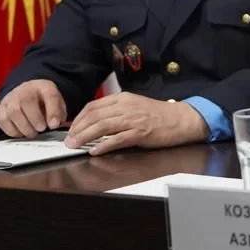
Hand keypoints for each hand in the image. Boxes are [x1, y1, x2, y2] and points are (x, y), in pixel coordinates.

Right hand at [0, 80, 66, 137]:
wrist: (26, 93)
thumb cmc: (43, 101)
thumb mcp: (57, 103)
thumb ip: (58, 113)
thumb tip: (55, 124)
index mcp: (44, 87)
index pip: (50, 96)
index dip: (53, 112)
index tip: (54, 125)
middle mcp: (25, 90)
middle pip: (27, 102)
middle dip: (35, 120)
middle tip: (41, 129)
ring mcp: (10, 99)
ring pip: (13, 113)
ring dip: (24, 127)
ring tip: (33, 133)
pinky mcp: (0, 108)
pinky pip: (3, 121)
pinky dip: (13, 131)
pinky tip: (22, 132)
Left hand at [64, 93, 208, 155]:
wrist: (182, 119)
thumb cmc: (159, 114)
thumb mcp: (136, 105)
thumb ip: (117, 110)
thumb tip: (95, 122)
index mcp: (124, 98)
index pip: (93, 106)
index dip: (79, 118)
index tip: (71, 129)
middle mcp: (127, 106)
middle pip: (95, 116)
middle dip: (77, 129)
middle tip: (68, 140)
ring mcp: (134, 119)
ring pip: (103, 126)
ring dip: (85, 137)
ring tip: (75, 146)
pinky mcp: (141, 133)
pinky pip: (118, 139)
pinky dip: (104, 145)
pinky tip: (95, 151)